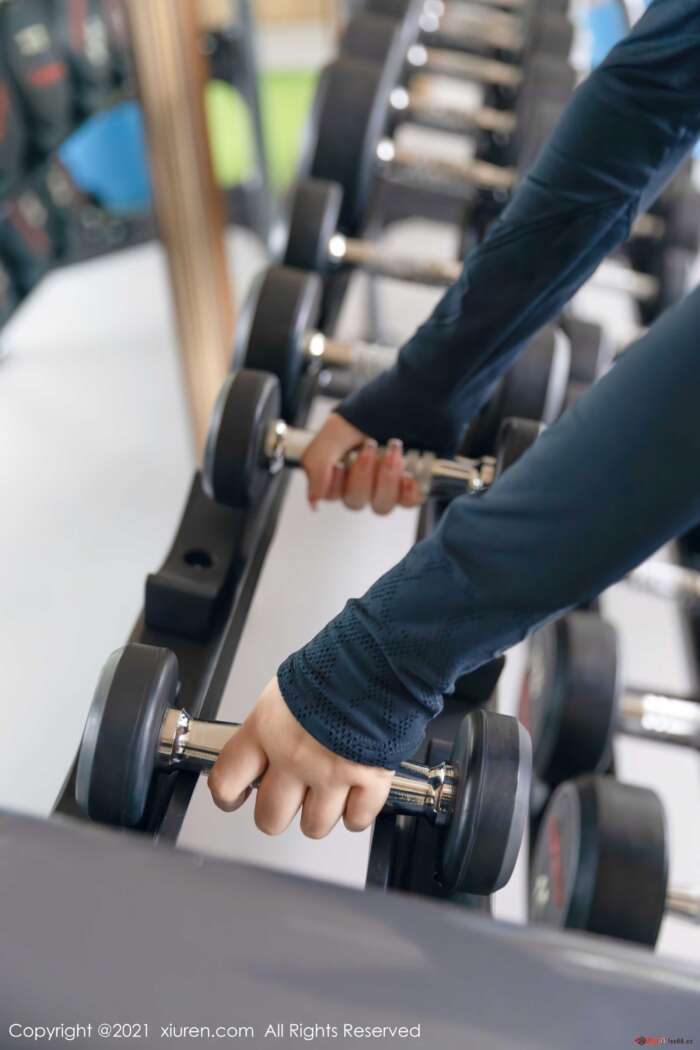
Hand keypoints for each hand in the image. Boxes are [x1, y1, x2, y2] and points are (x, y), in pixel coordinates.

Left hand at [208, 679, 393, 837]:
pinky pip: (357, 820)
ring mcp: (331, 773)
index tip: (235, 797)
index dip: (227, 796)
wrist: (383, 657)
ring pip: (314, 826)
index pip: (226, 780)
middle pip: (269, 818)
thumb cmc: (338, 664)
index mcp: (267, 728)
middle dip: (278, 811)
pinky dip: (357, 812)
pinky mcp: (369, 780)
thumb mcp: (286, 689)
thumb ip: (273, 725)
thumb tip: (266, 747)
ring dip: (321, 813)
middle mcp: (293, 757)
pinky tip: (357, 792)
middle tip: (289, 796)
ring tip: (328, 791)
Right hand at [301, 412, 422, 512]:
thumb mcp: (336, 430)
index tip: (340, 464)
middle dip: (361, 476)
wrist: (413, 394)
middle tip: (369, 446)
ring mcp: (389, 484)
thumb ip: (318, 464)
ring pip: (381, 506)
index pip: (331, 494)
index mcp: (341, 468)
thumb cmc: (374, 408)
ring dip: (385, 480)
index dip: (334, 484)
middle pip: (355, 501)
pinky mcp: (414, 484)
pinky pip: (409, 502)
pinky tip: (408, 475)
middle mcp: (364, 480)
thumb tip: (313, 501)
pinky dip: (407, 492)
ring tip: (392, 451)